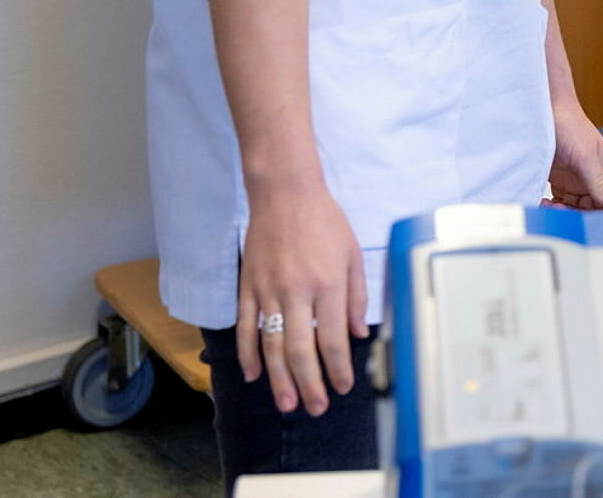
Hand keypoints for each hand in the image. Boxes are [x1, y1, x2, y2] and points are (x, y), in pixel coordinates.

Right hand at [236, 180, 367, 415]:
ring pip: (271, 345)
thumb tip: (357, 335)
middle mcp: (297, 292)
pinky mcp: (248, 287)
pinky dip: (248, 354)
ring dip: (278, 379)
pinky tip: (253, 375)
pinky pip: (246, 327)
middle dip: (309, 384)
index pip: (333, 339)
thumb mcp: (353, 253)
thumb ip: (356, 295)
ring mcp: (268, 291)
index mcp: (328, 284)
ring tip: (286, 403)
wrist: (285, 193)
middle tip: (314, 408)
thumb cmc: (325, 221)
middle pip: (301, 350)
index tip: (341, 388)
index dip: (338, 368)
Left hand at [545, 99, 602, 209]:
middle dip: (573, 214)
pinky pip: (557, 200)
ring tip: (548, 205)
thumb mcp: (585, 156)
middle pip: (588, 208)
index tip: (578, 219)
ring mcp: (573, 177)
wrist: (545, 108)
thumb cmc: (568, 122)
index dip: (594, 215)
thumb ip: (598, 182)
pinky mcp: (558, 177)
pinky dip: (550, 205)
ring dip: (560, 211)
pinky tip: (543, 201)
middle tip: (557, 210)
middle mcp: (590, 176)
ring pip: (572, 206)